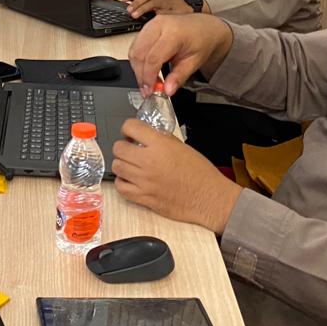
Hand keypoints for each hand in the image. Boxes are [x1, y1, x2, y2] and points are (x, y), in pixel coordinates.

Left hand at [111, 119, 240, 233]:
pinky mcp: (144, 198)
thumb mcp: (182, 146)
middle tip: (130, 149)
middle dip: (123, 146)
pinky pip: (121, 187)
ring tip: (131, 165)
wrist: (209, 198)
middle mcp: (149, 161)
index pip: (130, 127)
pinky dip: (122, 182)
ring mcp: (144, 181)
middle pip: (118, 148)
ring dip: (122, 164)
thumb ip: (161, 139)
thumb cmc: (201, 173)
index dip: (129, 128)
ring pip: (117, 167)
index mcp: (160, 145)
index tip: (131, 133)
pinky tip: (130, 180)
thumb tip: (146, 136)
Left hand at [120, 0, 190, 17]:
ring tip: (135, 15)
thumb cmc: (162, 3)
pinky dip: (158, 14)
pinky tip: (153, 17)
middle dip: (136, 2)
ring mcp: (164, 3)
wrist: (181, 7)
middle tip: (128, 10)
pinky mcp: (171, 10)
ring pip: (153, 3)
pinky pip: (164, 12)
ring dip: (143, 9)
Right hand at [129, 13, 234, 95]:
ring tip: (148, 82)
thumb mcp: (194, 62)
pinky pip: (135, 46)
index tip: (149, 91)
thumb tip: (167, 90)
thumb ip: (179, 77)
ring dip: (137, 69)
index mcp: (174, 33)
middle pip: (140, 54)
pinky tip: (146, 71)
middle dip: (140, 75)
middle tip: (147, 90)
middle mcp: (159, 25)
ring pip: (134, 50)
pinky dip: (138, 61)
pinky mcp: (146, 28)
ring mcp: (150, 25)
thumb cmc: (201, 40)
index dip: (148, 77)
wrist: (202, 27)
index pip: (153, 58)